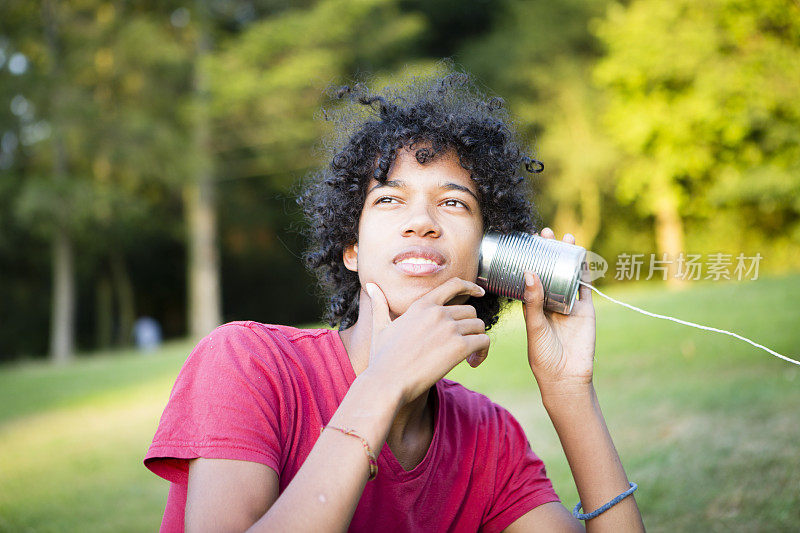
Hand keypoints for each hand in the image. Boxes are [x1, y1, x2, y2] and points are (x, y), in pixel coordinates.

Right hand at [364, 277, 489, 403]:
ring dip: (478, 341)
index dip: (470, 286)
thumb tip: (370, 285)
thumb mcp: (380, 327)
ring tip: (469, 357)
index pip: (453, 284)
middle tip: (465, 346)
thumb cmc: (382, 359)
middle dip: (470, 327)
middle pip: (470, 311)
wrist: (387, 382)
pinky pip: (483, 342)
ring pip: (479, 326)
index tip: (480, 293)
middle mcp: (438, 312)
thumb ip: (379, 305)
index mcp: (421, 305)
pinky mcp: (459, 347)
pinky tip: (472, 363)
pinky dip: (483, 352)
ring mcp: (449, 328)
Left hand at [522, 228, 595, 392]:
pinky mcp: (585, 310)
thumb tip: (529, 273)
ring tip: (565, 238)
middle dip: (548, 253)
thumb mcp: (534, 326)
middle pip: (550, 271)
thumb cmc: (543, 355)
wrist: (566, 376)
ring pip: (568, 275)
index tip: (525, 243)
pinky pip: (585, 287)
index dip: (529, 260)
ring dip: (568, 257)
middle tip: (544, 234)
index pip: (531, 278)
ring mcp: (569, 305)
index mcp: (534, 306)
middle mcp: (551, 302)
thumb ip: (533, 302)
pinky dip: (585, 271)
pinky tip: (582, 255)